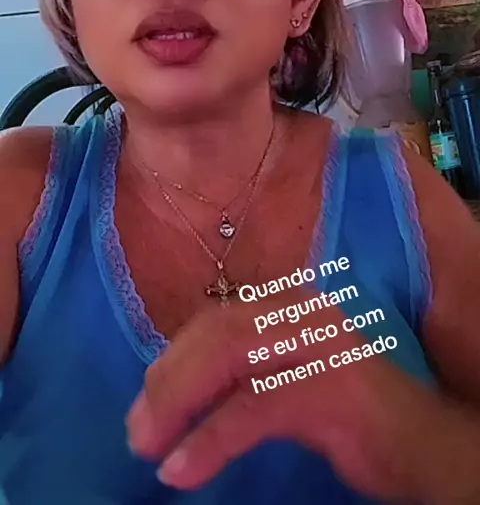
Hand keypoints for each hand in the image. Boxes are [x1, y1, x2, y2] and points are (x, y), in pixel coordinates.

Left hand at [126, 289, 442, 500]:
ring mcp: (318, 343)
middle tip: (137, 432)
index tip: (146, 405)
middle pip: (216, 332)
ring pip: (229, 357)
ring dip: (177, 405)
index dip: (174, 360)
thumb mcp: (286, 374)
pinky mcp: (330, 388)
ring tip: (148, 447)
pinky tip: (182, 472)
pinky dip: (210, 441)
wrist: (424, 442)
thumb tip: (170, 389)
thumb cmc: (350, 412)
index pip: (216, 319)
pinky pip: (252, 409)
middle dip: (168, 382)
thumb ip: (243, 365)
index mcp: (290, 303)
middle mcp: (302, 310)